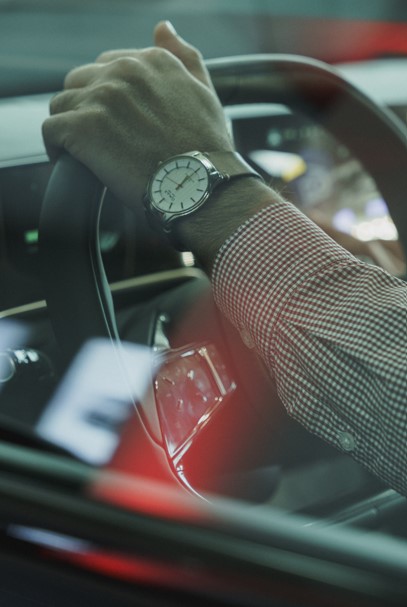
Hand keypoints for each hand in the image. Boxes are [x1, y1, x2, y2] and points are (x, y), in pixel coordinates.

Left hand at [42, 21, 232, 208]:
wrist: (200, 185)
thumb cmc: (206, 149)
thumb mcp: (205, 94)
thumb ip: (184, 57)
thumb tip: (162, 28)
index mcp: (150, 61)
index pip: (106, 66)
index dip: (106, 97)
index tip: (113, 121)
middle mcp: (123, 71)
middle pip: (79, 82)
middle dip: (84, 108)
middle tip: (99, 140)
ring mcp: (101, 98)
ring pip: (61, 104)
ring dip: (69, 128)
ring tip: (85, 153)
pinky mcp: (83, 128)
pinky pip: (51, 129)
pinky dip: (56, 146)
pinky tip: (70, 161)